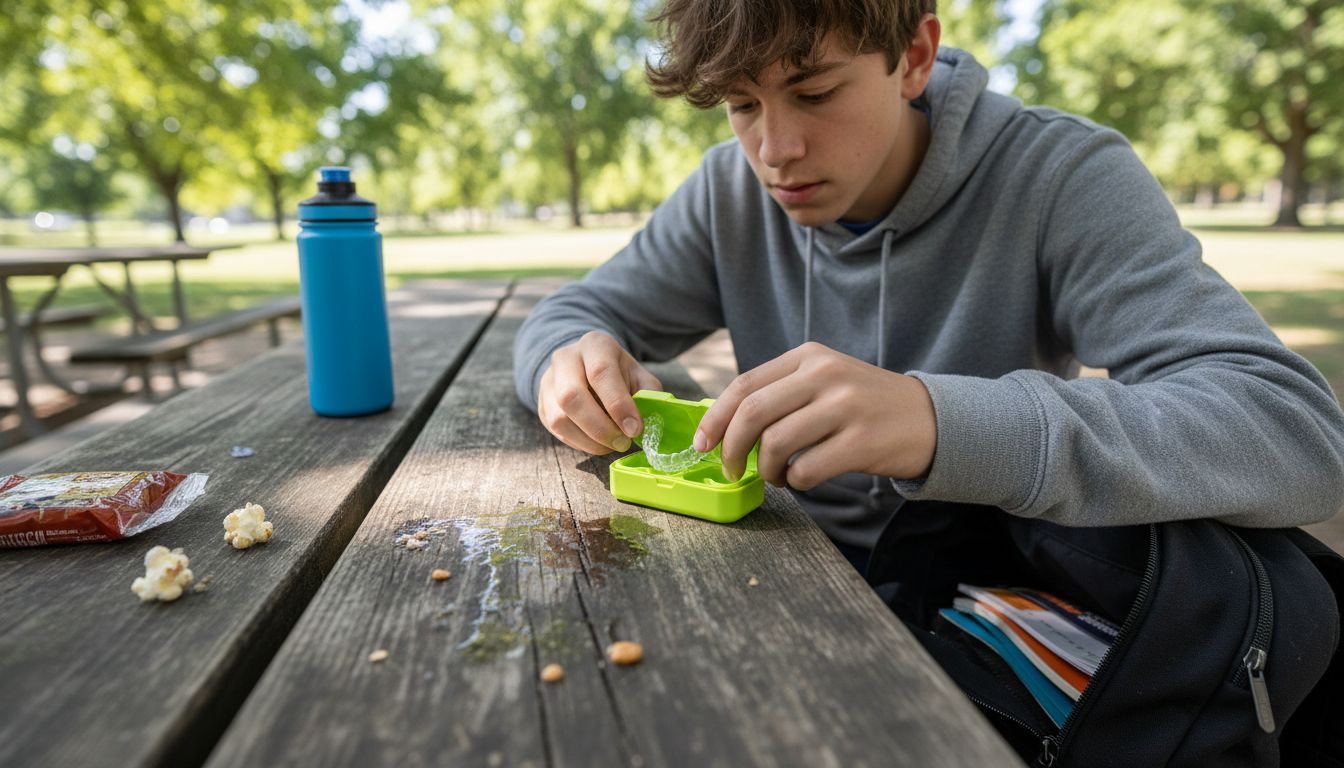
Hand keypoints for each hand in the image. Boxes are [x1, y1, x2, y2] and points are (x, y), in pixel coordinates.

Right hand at [537, 331, 662, 454]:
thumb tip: (647, 422)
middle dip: (600, 427)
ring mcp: (548, 380)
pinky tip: (596, 442)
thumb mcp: (639, 377)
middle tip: (622, 442)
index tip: (634, 430)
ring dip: (589, 440)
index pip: (601, 372)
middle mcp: (565, 358)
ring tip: (611, 445)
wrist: (587, 367)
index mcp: (595, 344)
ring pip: (559, 418)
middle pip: (572, 396)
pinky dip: (579, 443)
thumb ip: (648, 395)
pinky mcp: (541, 403)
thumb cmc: (619, 375)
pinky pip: (555, 430)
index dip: (618, 405)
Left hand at [693, 342, 936, 488]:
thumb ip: (781, 392)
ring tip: (777, 476)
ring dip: (766, 470)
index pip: (744, 384)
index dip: (715, 418)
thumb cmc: (866, 405)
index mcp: (809, 356)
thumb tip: (725, 425)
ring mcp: (845, 407)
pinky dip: (795, 482)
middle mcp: (825, 375)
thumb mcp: (826, 380)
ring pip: (776, 443)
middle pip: (752, 413)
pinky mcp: (861, 441)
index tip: (702, 444)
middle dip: (731, 448)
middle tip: (732, 470)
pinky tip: (803, 480)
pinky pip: (806, 469)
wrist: (932, 418)